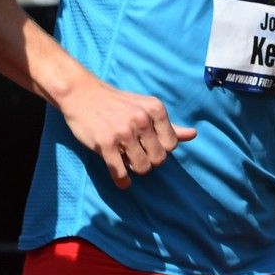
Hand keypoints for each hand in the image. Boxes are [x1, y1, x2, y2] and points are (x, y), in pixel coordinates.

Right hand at [57, 70, 195, 188]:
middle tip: (135, 154)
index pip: (172, 145)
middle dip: (148, 160)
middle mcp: (141, 119)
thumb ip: (169, 124)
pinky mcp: (106, 143)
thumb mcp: (144, 107)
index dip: (160, 149)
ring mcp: (123, 132)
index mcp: (155, 109)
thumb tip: (193, 135)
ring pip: (142, 168)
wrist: (81, 93)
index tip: (147, 144)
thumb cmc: (115, 103)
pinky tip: (121, 179)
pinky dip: (122, 181)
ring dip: (134, 169)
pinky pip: (120, 173)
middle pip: (159, 159)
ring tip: (126, 160)